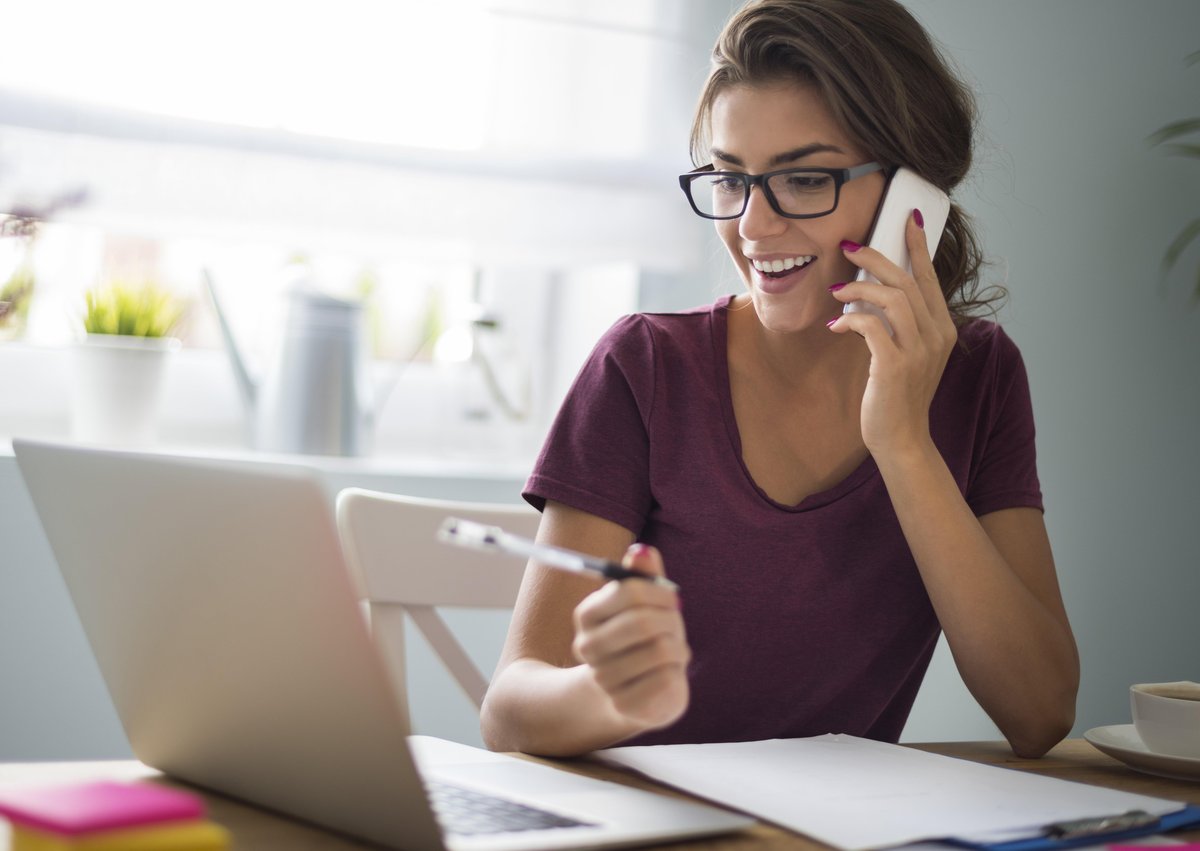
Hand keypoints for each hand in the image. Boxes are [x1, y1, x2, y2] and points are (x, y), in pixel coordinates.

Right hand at [572, 544, 689, 730]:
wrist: (639, 690)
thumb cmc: (645, 638)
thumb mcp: (647, 604)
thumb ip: (645, 576)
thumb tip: (642, 552)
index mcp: (587, 614)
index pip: (628, 591)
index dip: (660, 592)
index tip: (672, 599)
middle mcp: (587, 646)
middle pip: (643, 622)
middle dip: (671, 621)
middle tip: (676, 625)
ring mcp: (603, 678)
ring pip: (660, 650)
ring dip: (678, 647)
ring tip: (673, 651)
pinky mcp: (623, 704)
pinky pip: (666, 679)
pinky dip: (677, 672)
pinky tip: (669, 673)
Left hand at [827, 210, 956, 456]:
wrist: (902, 439)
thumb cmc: (898, 396)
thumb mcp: (907, 355)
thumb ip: (898, 326)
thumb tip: (871, 295)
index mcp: (942, 329)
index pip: (930, 279)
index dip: (918, 247)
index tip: (908, 220)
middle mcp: (936, 336)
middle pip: (907, 281)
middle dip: (876, 258)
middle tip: (849, 247)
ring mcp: (919, 351)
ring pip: (892, 298)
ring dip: (859, 288)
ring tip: (836, 290)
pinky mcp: (895, 365)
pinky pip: (870, 326)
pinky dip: (850, 319)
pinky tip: (836, 325)